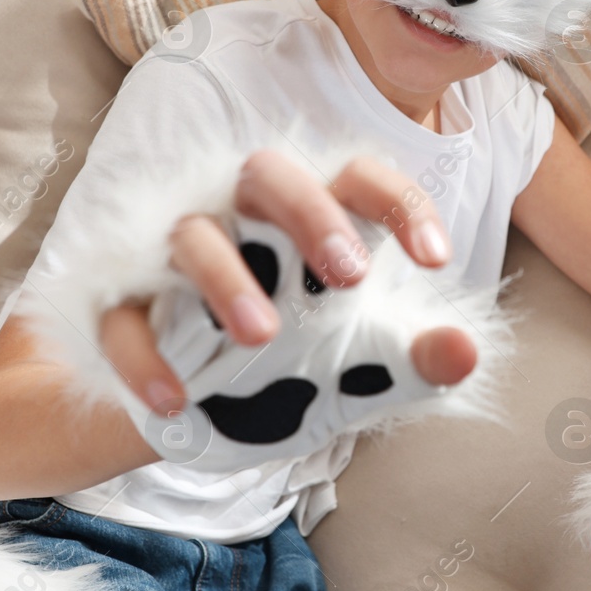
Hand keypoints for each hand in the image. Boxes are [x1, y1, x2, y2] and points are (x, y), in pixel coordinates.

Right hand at [101, 148, 477, 420]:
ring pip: (192, 235)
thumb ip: (414, 359)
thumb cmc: (298, 361)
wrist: (202, 415)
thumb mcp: (362, 368)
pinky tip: (175, 402)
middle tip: (351, 277)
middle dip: (311, 216)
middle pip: (269, 174)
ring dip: (226, 279)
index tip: (437, 258)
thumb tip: (467, 354)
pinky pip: (125, 317)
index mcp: (314, 219)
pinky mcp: (123, 306)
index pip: (358, 179)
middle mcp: (244, 219)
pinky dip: (146, 357)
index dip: (400, 205)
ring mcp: (176, 257)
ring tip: (261, 338)